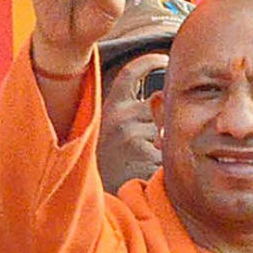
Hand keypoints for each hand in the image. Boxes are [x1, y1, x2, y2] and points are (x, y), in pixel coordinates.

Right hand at [98, 55, 164, 191]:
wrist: (84, 194)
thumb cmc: (102, 162)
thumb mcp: (105, 130)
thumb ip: (129, 114)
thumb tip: (159, 101)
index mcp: (109, 106)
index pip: (131, 72)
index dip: (150, 61)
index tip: (165, 58)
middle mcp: (120, 117)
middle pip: (158, 104)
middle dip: (163, 117)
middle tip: (160, 130)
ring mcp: (133, 136)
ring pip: (166, 129)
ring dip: (164, 141)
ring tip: (147, 155)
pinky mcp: (144, 155)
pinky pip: (168, 150)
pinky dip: (164, 159)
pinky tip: (150, 167)